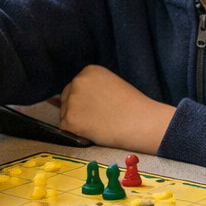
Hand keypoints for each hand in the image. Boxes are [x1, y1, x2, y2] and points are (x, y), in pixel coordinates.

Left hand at [60, 65, 174, 153]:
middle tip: (97, 118)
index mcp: (89, 71)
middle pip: (66, 98)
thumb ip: (92, 88)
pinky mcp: (70, 120)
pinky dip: (76, 133)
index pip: (75, 86)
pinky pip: (66, 129)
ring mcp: (72, 101)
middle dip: (77, 109)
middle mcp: (78, 82)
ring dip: (76, 121)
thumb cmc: (132, 106)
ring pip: (65, 114)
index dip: (85, 100)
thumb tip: (65, 100)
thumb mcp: (111, 85)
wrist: (140, 122)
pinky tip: (93, 132)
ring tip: (98, 124)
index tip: (96, 108)